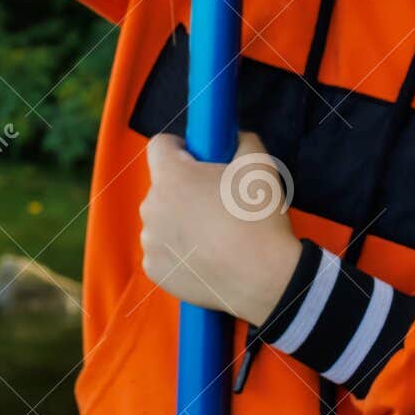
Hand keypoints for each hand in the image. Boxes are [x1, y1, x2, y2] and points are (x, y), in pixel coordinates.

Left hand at [138, 130, 301, 324]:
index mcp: (171, 176)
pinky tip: (205, 258)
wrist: (265, 278)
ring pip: (161, 219)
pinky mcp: (154, 269)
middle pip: (162, 186)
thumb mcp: (260, 165)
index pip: (159, 145)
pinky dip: (178, 253)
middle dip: (184, 188)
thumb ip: (243, 140)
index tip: (199, 158)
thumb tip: (235, 136)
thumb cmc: (258, 219)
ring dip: (180, 221)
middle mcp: (151, 206)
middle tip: (217, 202)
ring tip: (214, 235)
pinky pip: (162, 251)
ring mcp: (149, 240)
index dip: (180, 147)